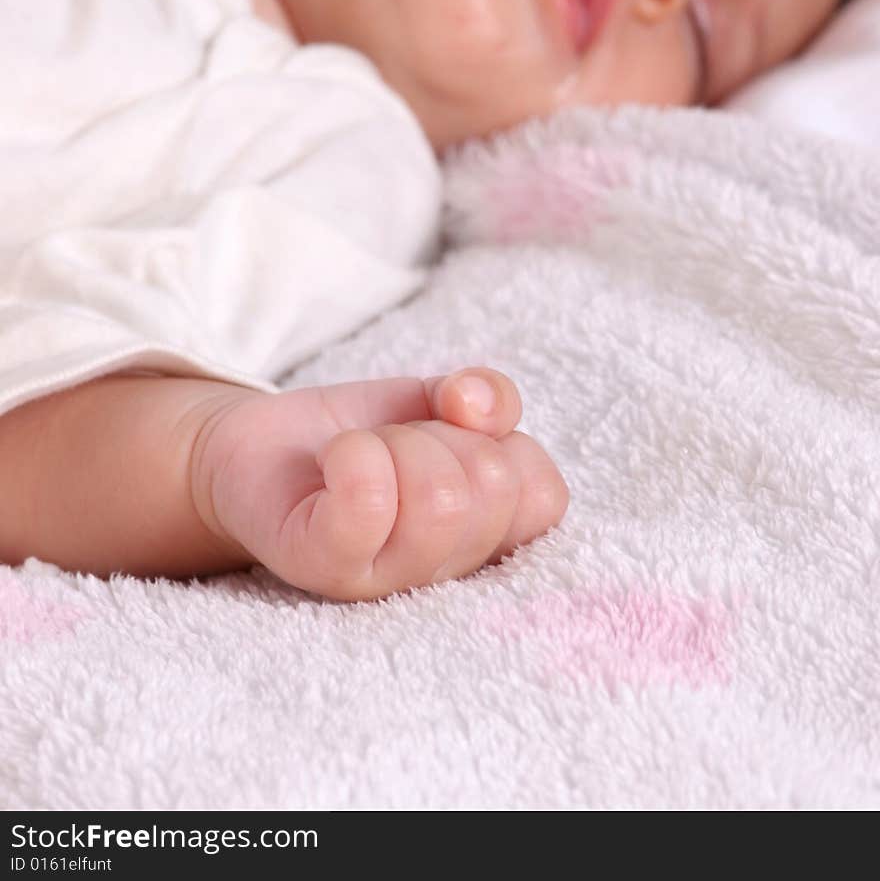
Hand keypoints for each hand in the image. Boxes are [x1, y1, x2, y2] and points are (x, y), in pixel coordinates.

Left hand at [190, 368, 569, 601]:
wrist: (260, 449)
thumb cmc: (360, 436)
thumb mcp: (436, 403)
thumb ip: (487, 399)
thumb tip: (480, 406)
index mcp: (482, 538)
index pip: (545, 497)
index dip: (503, 442)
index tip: (454, 433)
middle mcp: (442, 571)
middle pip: (492, 486)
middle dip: (441, 435)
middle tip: (398, 445)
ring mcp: (383, 579)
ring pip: (439, 497)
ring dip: (395, 442)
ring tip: (364, 454)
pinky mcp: (323, 566)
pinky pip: (368, 507)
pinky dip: (354, 456)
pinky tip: (334, 460)